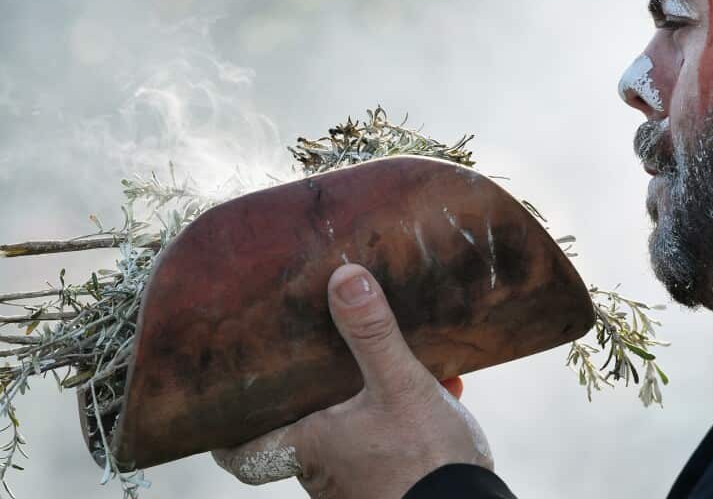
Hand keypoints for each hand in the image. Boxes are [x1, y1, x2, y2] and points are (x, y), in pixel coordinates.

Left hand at [212, 263, 492, 497]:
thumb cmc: (424, 461)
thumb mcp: (400, 386)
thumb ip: (372, 334)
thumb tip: (345, 279)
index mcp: (311, 446)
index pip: (244, 453)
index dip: (227, 433)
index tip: (221, 409)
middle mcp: (325, 472)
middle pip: (305, 430)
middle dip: (323, 393)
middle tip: (329, 358)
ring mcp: (360, 485)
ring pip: (354, 434)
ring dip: (375, 401)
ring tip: (405, 366)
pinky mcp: (397, 486)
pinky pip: (393, 446)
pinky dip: (410, 420)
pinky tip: (446, 393)